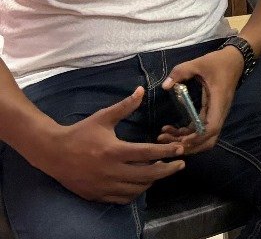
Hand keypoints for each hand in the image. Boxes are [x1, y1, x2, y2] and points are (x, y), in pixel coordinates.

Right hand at [39, 87, 184, 203]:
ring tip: (161, 170)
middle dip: (167, 169)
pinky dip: (136, 191)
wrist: (53, 153)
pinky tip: (142, 182)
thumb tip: (142, 90)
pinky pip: (123, 198)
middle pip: (147, 175)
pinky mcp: (97, 195)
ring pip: (137, 188)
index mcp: (114, 151)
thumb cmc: (80, 133)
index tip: (181, 149)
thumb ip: (125, 106)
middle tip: (180, 164)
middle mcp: (111, 171)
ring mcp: (104, 186)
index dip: (167, 152)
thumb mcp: (103, 117)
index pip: (147, 153)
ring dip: (153, 180)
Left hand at [158, 46, 243, 154]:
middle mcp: (220, 112)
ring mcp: (216, 114)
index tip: (181, 140)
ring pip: (204, 138)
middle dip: (189, 146)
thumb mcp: (199, 63)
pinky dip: (187, 134)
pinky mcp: (211, 113)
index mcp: (219, 101)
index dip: (197, 137)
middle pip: (209, 140)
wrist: (235, 59)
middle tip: (167, 143)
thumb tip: (165, 86)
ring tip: (164, 137)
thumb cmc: (219, 62)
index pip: (212, 128)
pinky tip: (171, 130)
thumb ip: (181, 72)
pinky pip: (200, 130)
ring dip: (186, 141)